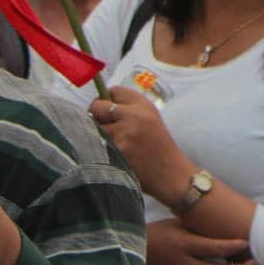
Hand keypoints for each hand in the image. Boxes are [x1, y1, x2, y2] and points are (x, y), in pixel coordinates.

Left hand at [91, 87, 193, 202]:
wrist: (170, 173)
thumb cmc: (158, 147)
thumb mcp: (150, 120)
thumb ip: (129, 109)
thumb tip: (100, 105)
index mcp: (144, 105)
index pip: (114, 91)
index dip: (106, 99)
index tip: (106, 109)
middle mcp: (134, 115)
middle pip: (98, 106)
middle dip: (95, 115)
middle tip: (100, 125)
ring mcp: (124, 133)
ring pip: (93, 126)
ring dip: (95, 133)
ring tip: (108, 142)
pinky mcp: (116, 150)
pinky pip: (96, 143)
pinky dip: (97, 147)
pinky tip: (108, 153)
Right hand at [146, 219, 256, 264]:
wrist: (132, 252)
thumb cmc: (158, 234)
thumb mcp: (177, 225)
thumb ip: (198, 229)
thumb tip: (224, 227)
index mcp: (184, 244)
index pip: (215, 248)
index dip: (234, 246)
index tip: (247, 243)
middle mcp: (183, 263)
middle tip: (256, 262)